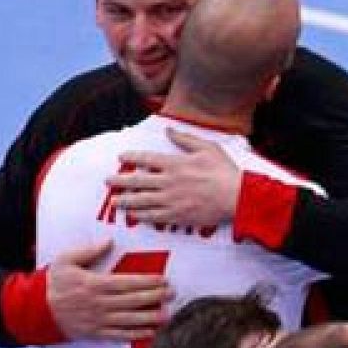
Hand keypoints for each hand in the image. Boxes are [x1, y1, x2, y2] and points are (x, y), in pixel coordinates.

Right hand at [45, 238, 171, 340]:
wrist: (35, 309)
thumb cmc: (53, 282)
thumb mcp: (66, 260)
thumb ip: (89, 251)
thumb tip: (109, 241)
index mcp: (94, 284)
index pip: (127, 282)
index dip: (148, 282)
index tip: (163, 280)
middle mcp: (99, 303)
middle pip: (133, 300)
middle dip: (155, 297)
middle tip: (172, 294)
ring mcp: (98, 320)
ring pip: (130, 319)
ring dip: (150, 317)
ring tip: (167, 314)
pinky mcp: (96, 333)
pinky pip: (120, 335)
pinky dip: (136, 334)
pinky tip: (151, 332)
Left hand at [110, 130, 243, 230]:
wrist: (239, 198)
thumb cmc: (226, 172)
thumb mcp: (208, 148)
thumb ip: (186, 139)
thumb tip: (169, 130)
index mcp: (176, 164)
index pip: (146, 159)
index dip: (131, 157)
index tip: (121, 157)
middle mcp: (169, 182)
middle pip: (137, 181)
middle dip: (119, 181)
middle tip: (108, 181)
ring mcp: (172, 200)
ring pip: (142, 201)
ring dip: (125, 201)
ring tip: (115, 201)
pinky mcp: (179, 216)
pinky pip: (155, 216)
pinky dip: (142, 216)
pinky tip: (134, 215)